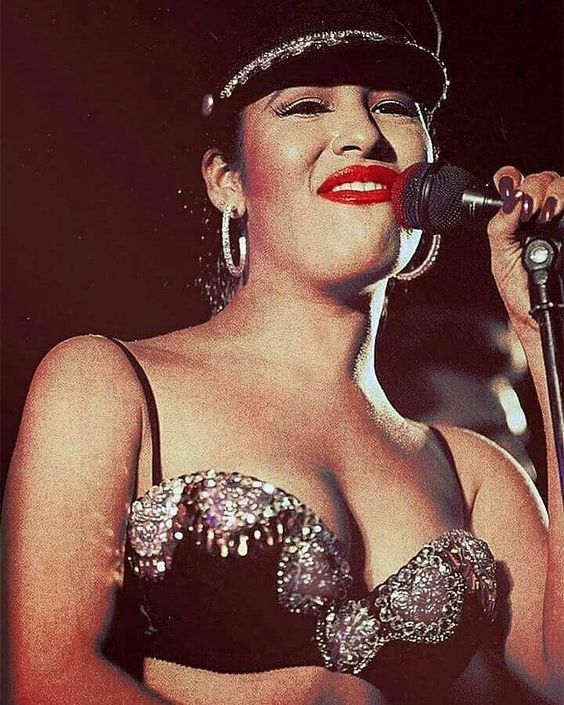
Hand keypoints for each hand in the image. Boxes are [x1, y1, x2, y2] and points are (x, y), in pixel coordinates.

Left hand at [487, 167, 562, 335]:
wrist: (540, 312)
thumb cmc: (521, 290)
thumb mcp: (501, 258)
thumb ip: (500, 227)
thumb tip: (510, 199)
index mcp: (517, 218)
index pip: (514, 183)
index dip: (511, 179)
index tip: (510, 191)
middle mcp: (541, 214)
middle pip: (542, 179)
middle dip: (534, 188)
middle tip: (530, 210)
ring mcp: (562, 220)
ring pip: (563, 184)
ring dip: (555, 192)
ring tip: (547, 215)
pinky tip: (559, 215)